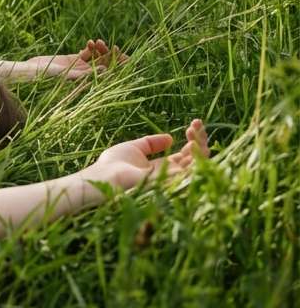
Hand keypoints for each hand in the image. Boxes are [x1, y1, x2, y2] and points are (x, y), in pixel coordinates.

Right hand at [26, 38, 129, 80]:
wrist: (32, 71)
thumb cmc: (48, 76)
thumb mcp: (68, 74)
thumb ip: (86, 73)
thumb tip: (106, 71)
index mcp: (85, 81)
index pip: (104, 74)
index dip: (114, 66)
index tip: (120, 57)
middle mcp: (84, 75)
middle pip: (101, 65)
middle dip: (109, 57)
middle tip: (117, 47)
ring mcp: (78, 67)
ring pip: (93, 58)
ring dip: (97, 50)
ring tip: (99, 41)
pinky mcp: (70, 60)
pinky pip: (84, 54)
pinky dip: (89, 48)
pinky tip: (91, 42)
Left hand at [80, 119, 210, 191]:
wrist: (105, 177)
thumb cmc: (114, 164)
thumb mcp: (134, 148)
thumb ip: (151, 143)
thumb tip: (170, 137)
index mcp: (163, 168)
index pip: (186, 154)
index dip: (193, 139)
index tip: (193, 123)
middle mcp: (172, 175)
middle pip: (196, 158)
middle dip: (200, 139)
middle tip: (196, 123)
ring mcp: (174, 180)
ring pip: (199, 165)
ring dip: (201, 146)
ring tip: (194, 130)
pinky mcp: (173, 184)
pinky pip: (195, 173)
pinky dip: (198, 158)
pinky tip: (194, 143)